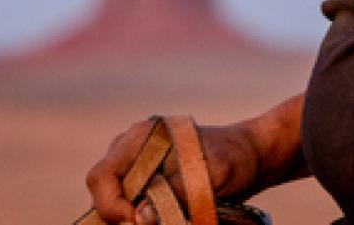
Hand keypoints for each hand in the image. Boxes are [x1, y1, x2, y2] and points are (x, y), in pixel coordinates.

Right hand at [85, 117, 263, 223]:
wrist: (252, 156)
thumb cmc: (234, 159)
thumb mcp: (211, 177)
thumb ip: (175, 192)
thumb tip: (141, 217)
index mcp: (141, 138)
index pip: (102, 176)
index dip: (110, 206)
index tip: (137, 222)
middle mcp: (131, 149)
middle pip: (104, 191)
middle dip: (120, 215)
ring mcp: (137, 164)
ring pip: (116, 201)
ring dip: (132, 216)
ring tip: (165, 217)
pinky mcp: (146, 180)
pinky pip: (131, 203)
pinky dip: (142, 215)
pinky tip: (162, 217)